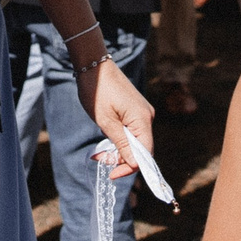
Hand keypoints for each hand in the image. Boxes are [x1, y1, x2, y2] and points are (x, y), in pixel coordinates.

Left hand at [78, 56, 153, 179]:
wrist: (94, 65)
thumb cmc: (98, 92)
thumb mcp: (106, 121)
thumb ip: (122, 144)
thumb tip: (135, 165)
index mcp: (142, 119)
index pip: (145, 154)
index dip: (131, 168)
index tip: (113, 175)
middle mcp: (147, 116)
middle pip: (141, 149)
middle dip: (122, 159)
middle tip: (100, 160)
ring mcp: (142, 113)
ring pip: (135, 141)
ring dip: (118, 150)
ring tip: (99, 152)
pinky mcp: (135, 110)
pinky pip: (132, 131)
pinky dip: (120, 139)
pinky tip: (106, 139)